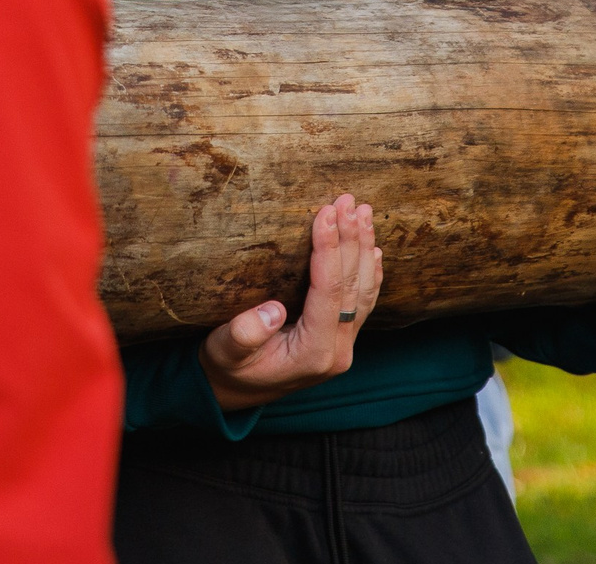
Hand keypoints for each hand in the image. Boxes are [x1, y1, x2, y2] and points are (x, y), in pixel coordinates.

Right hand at [200, 194, 382, 412]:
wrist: (236, 393)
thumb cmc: (225, 368)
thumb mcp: (222, 352)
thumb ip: (244, 334)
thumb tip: (272, 310)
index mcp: (312, 354)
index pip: (328, 292)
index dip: (329, 250)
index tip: (326, 213)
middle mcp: (337, 351)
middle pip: (351, 287)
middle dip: (351, 239)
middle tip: (348, 201)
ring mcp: (343, 346)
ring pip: (363, 291)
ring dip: (364, 248)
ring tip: (363, 212)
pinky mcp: (342, 339)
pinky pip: (362, 301)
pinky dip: (369, 272)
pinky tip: (372, 248)